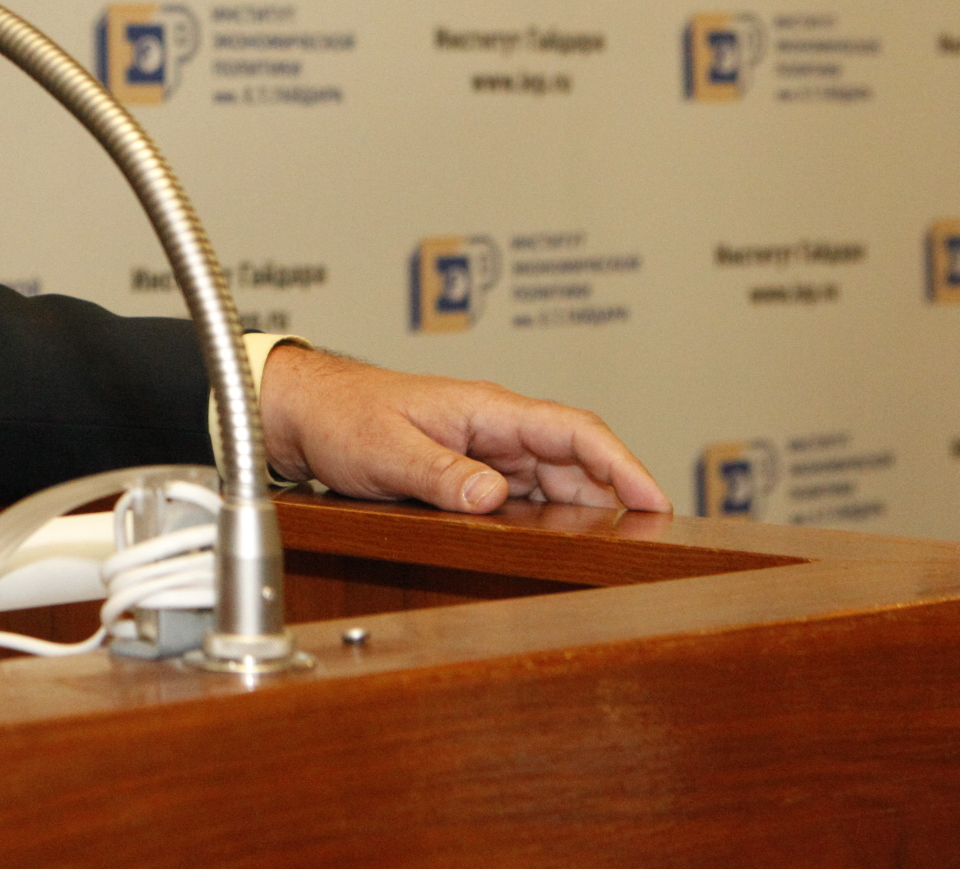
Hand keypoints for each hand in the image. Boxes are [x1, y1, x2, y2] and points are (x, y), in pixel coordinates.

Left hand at [258, 345, 671, 514]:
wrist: (303, 414)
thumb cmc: (341, 416)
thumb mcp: (387, 449)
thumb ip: (440, 473)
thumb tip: (493, 496)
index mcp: (486, 408)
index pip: (575, 431)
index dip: (622, 464)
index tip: (656, 500)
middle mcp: (495, 428)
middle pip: (576, 462)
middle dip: (616, 497)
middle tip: (651, 543)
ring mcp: (484, 451)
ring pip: (554, 482)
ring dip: (585, 512)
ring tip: (617, 551)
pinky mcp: (469, 473)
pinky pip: (523, 496)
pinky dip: (548, 519)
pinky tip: (560, 546)